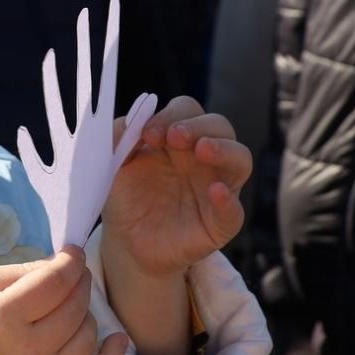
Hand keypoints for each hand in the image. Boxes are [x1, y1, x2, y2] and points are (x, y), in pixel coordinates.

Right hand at [0, 248, 128, 354]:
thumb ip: (26, 271)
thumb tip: (65, 265)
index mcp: (3, 317)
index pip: (56, 281)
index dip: (71, 261)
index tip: (73, 253)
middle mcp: (26, 352)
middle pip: (75, 307)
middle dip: (79, 283)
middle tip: (72, 276)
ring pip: (88, 336)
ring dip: (85, 315)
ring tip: (69, 308)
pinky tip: (117, 339)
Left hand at [102, 96, 250, 279]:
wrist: (127, 242)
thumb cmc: (126, 196)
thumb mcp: (113, 164)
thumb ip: (117, 138)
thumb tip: (130, 121)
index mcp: (178, 139)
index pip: (188, 111)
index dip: (172, 115)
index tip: (148, 133)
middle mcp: (203, 159)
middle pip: (220, 127)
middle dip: (199, 126)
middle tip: (175, 137)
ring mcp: (216, 188)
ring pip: (240, 159)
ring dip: (225, 150)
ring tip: (203, 150)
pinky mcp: (219, 223)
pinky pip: (234, 211)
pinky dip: (228, 200)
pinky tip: (216, 192)